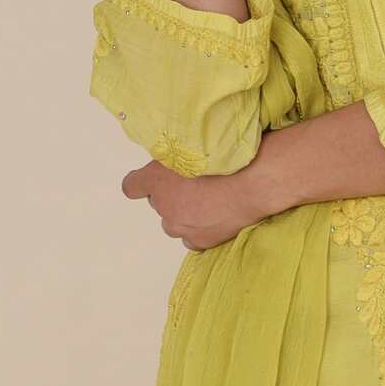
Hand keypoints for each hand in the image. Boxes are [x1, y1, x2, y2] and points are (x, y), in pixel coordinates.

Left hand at [120, 150, 278, 249]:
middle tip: (195, 185)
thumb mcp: (192, 144)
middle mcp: (163, 206)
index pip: (131, 186)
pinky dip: (199, 230)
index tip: (149, 181)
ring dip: (184, 215)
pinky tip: (215, 218)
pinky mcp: (198, 241)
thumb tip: (173, 160)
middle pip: (159, 204)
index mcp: (155, 180)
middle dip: (172, 197)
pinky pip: (191, 239)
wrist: (253, 182)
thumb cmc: (224, 159)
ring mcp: (180, 227)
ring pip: (174, 223)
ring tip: (208, 203)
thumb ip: (175, 156)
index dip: (140, 183)